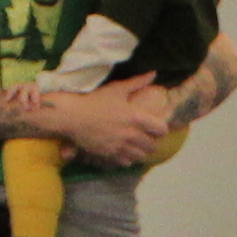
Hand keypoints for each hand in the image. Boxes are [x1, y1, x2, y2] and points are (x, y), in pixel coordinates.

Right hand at [48, 82, 176, 168]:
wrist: (73, 116)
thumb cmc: (95, 100)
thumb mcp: (118, 88)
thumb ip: (138, 82)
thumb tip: (154, 74)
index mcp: (136, 117)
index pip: (161, 129)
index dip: (162, 129)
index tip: (158, 128)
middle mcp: (131, 134)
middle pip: (152, 146)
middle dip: (153, 143)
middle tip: (148, 139)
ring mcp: (120, 146)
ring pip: (141, 157)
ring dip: (141, 152)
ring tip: (137, 147)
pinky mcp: (109, 155)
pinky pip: (126, 162)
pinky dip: (127, 159)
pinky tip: (124, 152)